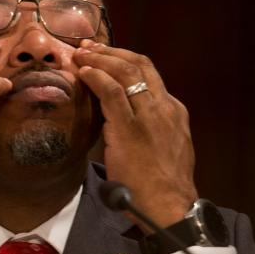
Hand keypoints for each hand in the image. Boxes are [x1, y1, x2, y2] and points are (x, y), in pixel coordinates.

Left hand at [75, 40, 197, 228]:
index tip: (105, 57)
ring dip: (100, 59)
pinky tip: (83, 72)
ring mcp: (149, 116)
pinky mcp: (131, 128)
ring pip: (126, 73)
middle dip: (112, 52)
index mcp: (173, 111)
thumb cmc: (163, 187)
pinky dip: (96, 77)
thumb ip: (150, 131)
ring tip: (81, 55)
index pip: (149, 75)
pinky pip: (112, 93)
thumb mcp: (164, 149)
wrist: (170, 206)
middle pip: (140, 65)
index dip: (125, 61)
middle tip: (89, 47)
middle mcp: (164, 107)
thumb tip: (126, 125)